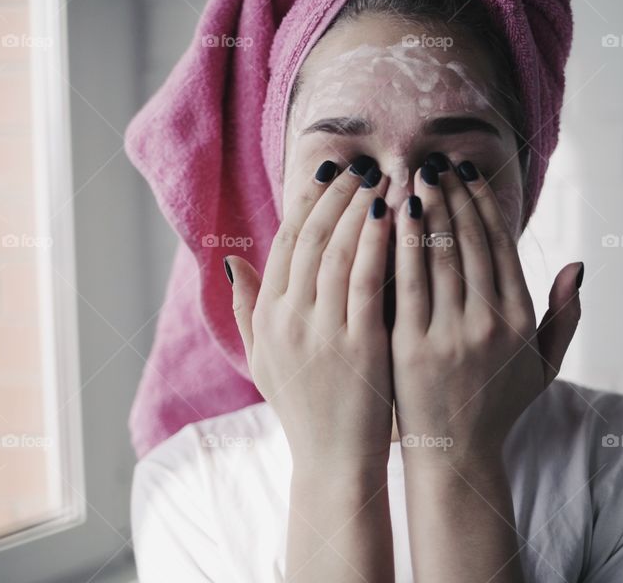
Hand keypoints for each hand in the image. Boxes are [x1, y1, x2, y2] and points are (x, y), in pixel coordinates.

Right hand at [227, 157, 394, 471]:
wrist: (332, 460)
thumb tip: (231, 260)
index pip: (284, 244)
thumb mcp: (263, 358)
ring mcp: (320, 332)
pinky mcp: (357, 345)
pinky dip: (376, 242)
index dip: (305, 202)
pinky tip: (391, 214)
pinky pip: (364, 280)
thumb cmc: (304, 407)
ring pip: (335, 252)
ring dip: (357, 207)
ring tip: (379, 176)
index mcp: (267, 318)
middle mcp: (287, 319)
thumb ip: (246, 309)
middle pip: (309, 239)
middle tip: (357, 163)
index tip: (325, 171)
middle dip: (333, 194)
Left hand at [391, 159, 582, 467]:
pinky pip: (404, 283)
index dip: (483, 205)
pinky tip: (390, 216)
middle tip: (435, 163)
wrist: (455, 452)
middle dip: (451, 196)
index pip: (500, 246)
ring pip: (438, 255)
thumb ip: (565, 315)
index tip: (466, 175)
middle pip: (468, 242)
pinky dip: (399, 244)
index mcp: (521, 320)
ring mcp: (451, 335)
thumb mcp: (544, 365)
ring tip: (412, 177)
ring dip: (426, 209)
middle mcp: (491, 323)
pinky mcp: (413, 346)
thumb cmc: (498, 403)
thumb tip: (579, 264)